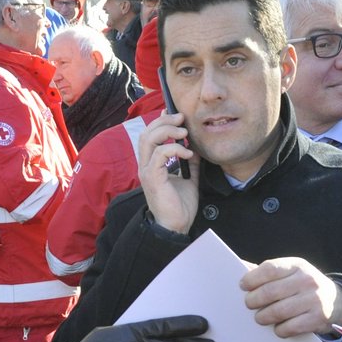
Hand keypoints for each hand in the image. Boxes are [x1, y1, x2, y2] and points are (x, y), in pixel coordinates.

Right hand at [136, 111, 200, 234]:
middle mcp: (146, 165)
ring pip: (148, 139)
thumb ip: (189, 161)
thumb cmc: (180, 204)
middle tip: (182, 119)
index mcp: (152, 163)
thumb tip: (195, 146)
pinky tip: (188, 154)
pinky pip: (159, 155)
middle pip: (147, 132)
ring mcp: (147, 171)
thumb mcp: (189, 177)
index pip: (150, 135)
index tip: (177, 115)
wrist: (177, 225)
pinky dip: (174, 149)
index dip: (161, 121)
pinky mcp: (152, 178)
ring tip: (184, 133)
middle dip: (164, 121)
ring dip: (167, 131)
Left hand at [240, 258, 341, 337]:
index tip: (243, 286)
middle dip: (254, 300)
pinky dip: (279, 330)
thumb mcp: (290, 273)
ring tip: (260, 318)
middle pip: (270, 292)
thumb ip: (268, 272)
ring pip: (278, 312)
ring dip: (263, 317)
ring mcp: (313, 299)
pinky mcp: (317, 318)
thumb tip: (239, 267)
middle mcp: (307, 280)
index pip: (270, 269)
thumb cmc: (303, 287)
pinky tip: (278, 327)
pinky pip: (290, 327)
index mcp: (297, 266)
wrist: (335, 302)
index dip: (252, 279)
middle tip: (249, 304)